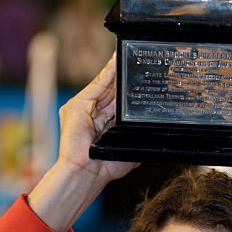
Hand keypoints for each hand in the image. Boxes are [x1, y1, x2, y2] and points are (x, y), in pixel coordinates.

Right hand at [27, 55, 137, 231]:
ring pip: (105, 84)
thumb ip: (136, 138)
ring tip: (131, 57)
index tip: (142, 77)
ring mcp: (83, 109)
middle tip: (139, 62)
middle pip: (112, 90)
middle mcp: (92, 114)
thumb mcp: (127, 149)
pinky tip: (117, 61)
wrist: (86, 173)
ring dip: (118, 71)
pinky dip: (108, 72)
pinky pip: (97, 85)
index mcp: (103, 123)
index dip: (128, 89)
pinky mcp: (77, 105)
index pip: (117, 101)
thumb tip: (154, 134)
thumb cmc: (105, 168)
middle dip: (125, 77)